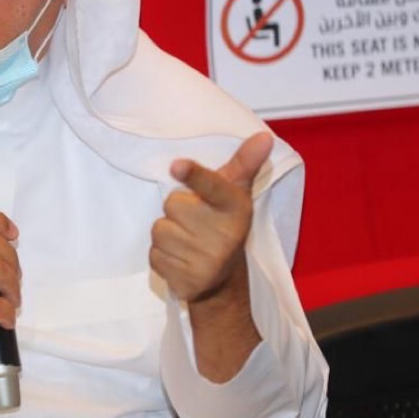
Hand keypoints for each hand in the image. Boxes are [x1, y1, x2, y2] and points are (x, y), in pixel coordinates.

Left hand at [149, 131, 272, 302]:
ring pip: (160, 230)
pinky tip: (181, 260)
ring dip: (168, 235)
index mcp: (234, 207)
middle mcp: (221, 234)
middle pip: (172, 204)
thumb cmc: (224, 225)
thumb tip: (264, 136)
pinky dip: (163, 256)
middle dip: (177, 211)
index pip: (212, 186)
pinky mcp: (185, 280)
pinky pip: (155, 255)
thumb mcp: (234, 194)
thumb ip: (244, 163)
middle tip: (195, 222)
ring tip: (188, 242)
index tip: (177, 165)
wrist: (222, 281)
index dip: (194, 175)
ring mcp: (204, 260)